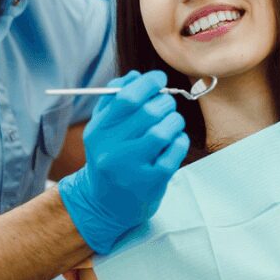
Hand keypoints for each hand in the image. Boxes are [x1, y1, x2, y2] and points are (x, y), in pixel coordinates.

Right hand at [58, 70, 189, 253]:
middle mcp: (112, 150)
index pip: (127, 97)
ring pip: (164, 130)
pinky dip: (180, 140)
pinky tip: (173, 141)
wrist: (105, 203)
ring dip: (174, 120)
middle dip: (164, 102)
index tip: (159, 78)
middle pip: (148, 112)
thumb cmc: (109, 156)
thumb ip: (115, 98)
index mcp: (99, 131)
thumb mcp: (102, 128)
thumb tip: (136, 76)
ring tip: (170, 123)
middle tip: (166, 104)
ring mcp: (132, 168)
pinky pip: (175, 151)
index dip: (148, 83)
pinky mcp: (151, 182)